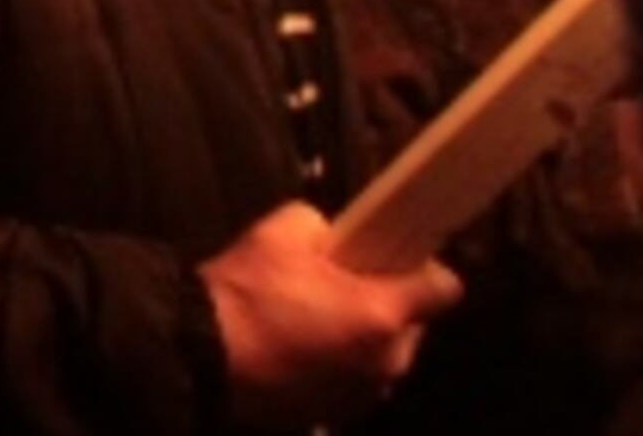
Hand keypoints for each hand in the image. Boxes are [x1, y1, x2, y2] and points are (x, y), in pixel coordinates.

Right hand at [202, 202, 460, 430]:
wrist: (198, 357)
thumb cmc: (244, 293)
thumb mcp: (277, 233)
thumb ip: (319, 225)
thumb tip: (329, 234)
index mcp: (383, 314)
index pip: (444, 288)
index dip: (421, 270)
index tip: (388, 261)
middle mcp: (387, 361)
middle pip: (410, 326)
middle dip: (383, 308)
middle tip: (337, 290)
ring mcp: (363, 395)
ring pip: (381, 358)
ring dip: (360, 342)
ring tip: (310, 325)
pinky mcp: (335, 416)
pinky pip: (351, 384)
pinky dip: (334, 369)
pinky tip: (294, 355)